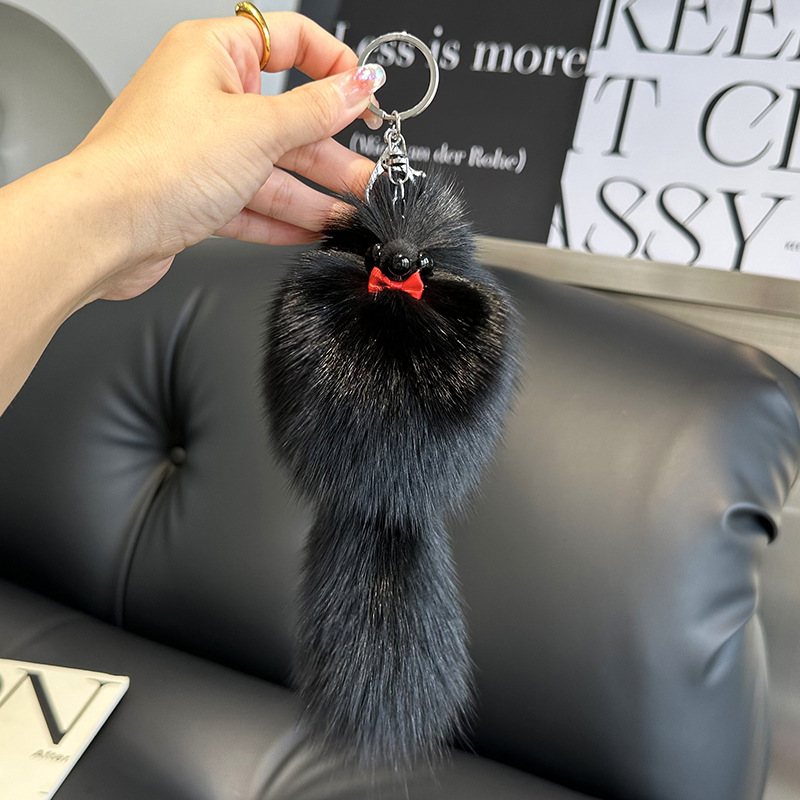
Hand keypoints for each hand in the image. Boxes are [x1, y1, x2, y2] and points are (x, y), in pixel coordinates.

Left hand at [75, 12, 384, 299]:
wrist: (104, 228)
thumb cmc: (155, 163)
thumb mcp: (257, 129)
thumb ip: (316, 111)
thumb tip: (357, 87)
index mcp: (214, 53)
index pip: (289, 41)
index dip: (333, 64)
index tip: (365, 94)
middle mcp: (206, 96)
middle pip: (287, 119)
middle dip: (331, 153)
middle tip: (367, 176)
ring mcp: (202, 148)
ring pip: (272, 167)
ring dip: (314, 194)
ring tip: (350, 212)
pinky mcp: (197, 193)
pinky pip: (252, 201)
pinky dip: (282, 218)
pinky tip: (313, 232)